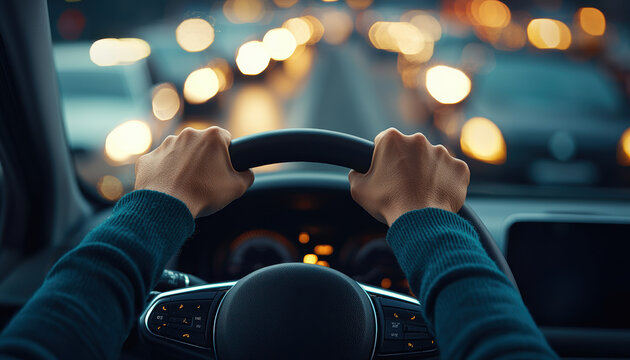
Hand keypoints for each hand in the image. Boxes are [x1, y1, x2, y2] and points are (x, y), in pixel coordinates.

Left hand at [134, 126, 253, 217]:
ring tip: (187, 186)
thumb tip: (245, 172)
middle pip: (202, 145)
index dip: (227, 156)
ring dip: (185, 165)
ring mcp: (166, 145)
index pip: (226, 139)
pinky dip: (166, 173)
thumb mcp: (238, 187)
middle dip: (205, 159)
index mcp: (212, 137)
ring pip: (180, 152)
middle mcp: (188, 135)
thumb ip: (247, 175)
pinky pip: (161, 163)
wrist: (167, 207)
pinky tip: (171, 187)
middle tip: (206, 180)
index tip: (223, 170)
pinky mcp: (149, 158)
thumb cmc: (204, 195)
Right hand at [348, 128, 469, 225]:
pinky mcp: (459, 167)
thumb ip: (356, 175)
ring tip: (420, 193)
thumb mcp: (359, 190)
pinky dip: (445, 181)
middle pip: (409, 149)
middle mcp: (419, 140)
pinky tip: (435, 195)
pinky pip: (450, 172)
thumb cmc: (388, 204)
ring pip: (431, 159)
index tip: (384, 173)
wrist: (421, 222)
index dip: (382, 158)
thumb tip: (357, 172)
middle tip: (401, 185)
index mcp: (392, 139)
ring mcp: (442, 153)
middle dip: (406, 163)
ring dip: (426, 172)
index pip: (383, 142)